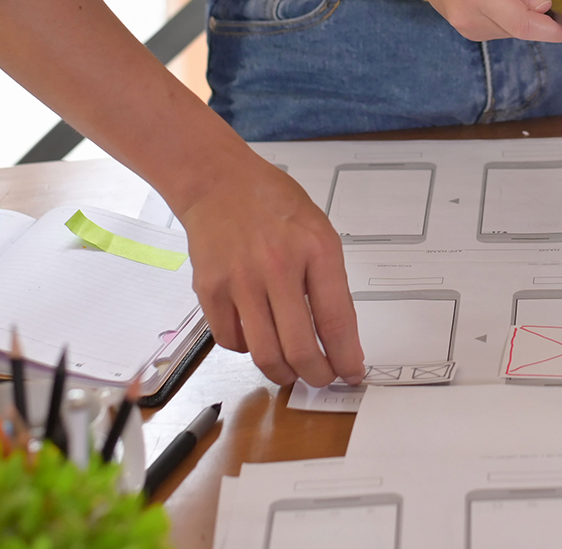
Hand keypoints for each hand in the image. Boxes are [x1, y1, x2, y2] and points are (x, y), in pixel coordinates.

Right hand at [171, 153, 363, 387]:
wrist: (218, 183)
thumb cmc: (272, 204)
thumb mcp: (319, 232)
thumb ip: (330, 281)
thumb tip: (339, 336)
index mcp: (315, 250)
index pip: (336, 320)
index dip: (347, 357)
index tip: (352, 372)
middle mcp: (278, 267)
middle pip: (300, 348)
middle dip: (317, 375)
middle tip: (322, 377)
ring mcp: (240, 281)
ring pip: (265, 354)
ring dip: (283, 374)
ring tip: (293, 371)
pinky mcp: (210, 290)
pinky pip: (231, 341)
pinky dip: (248, 351)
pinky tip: (258, 339)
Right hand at [422, 0, 561, 42]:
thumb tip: (543, 7)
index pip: (523, 23)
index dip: (555, 31)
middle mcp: (469, 18)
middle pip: (521, 30)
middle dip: (545, 21)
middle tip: (560, 4)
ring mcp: (466, 27)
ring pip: (512, 31)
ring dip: (527, 18)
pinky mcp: (467, 29)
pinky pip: (501, 29)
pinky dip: (514, 18)